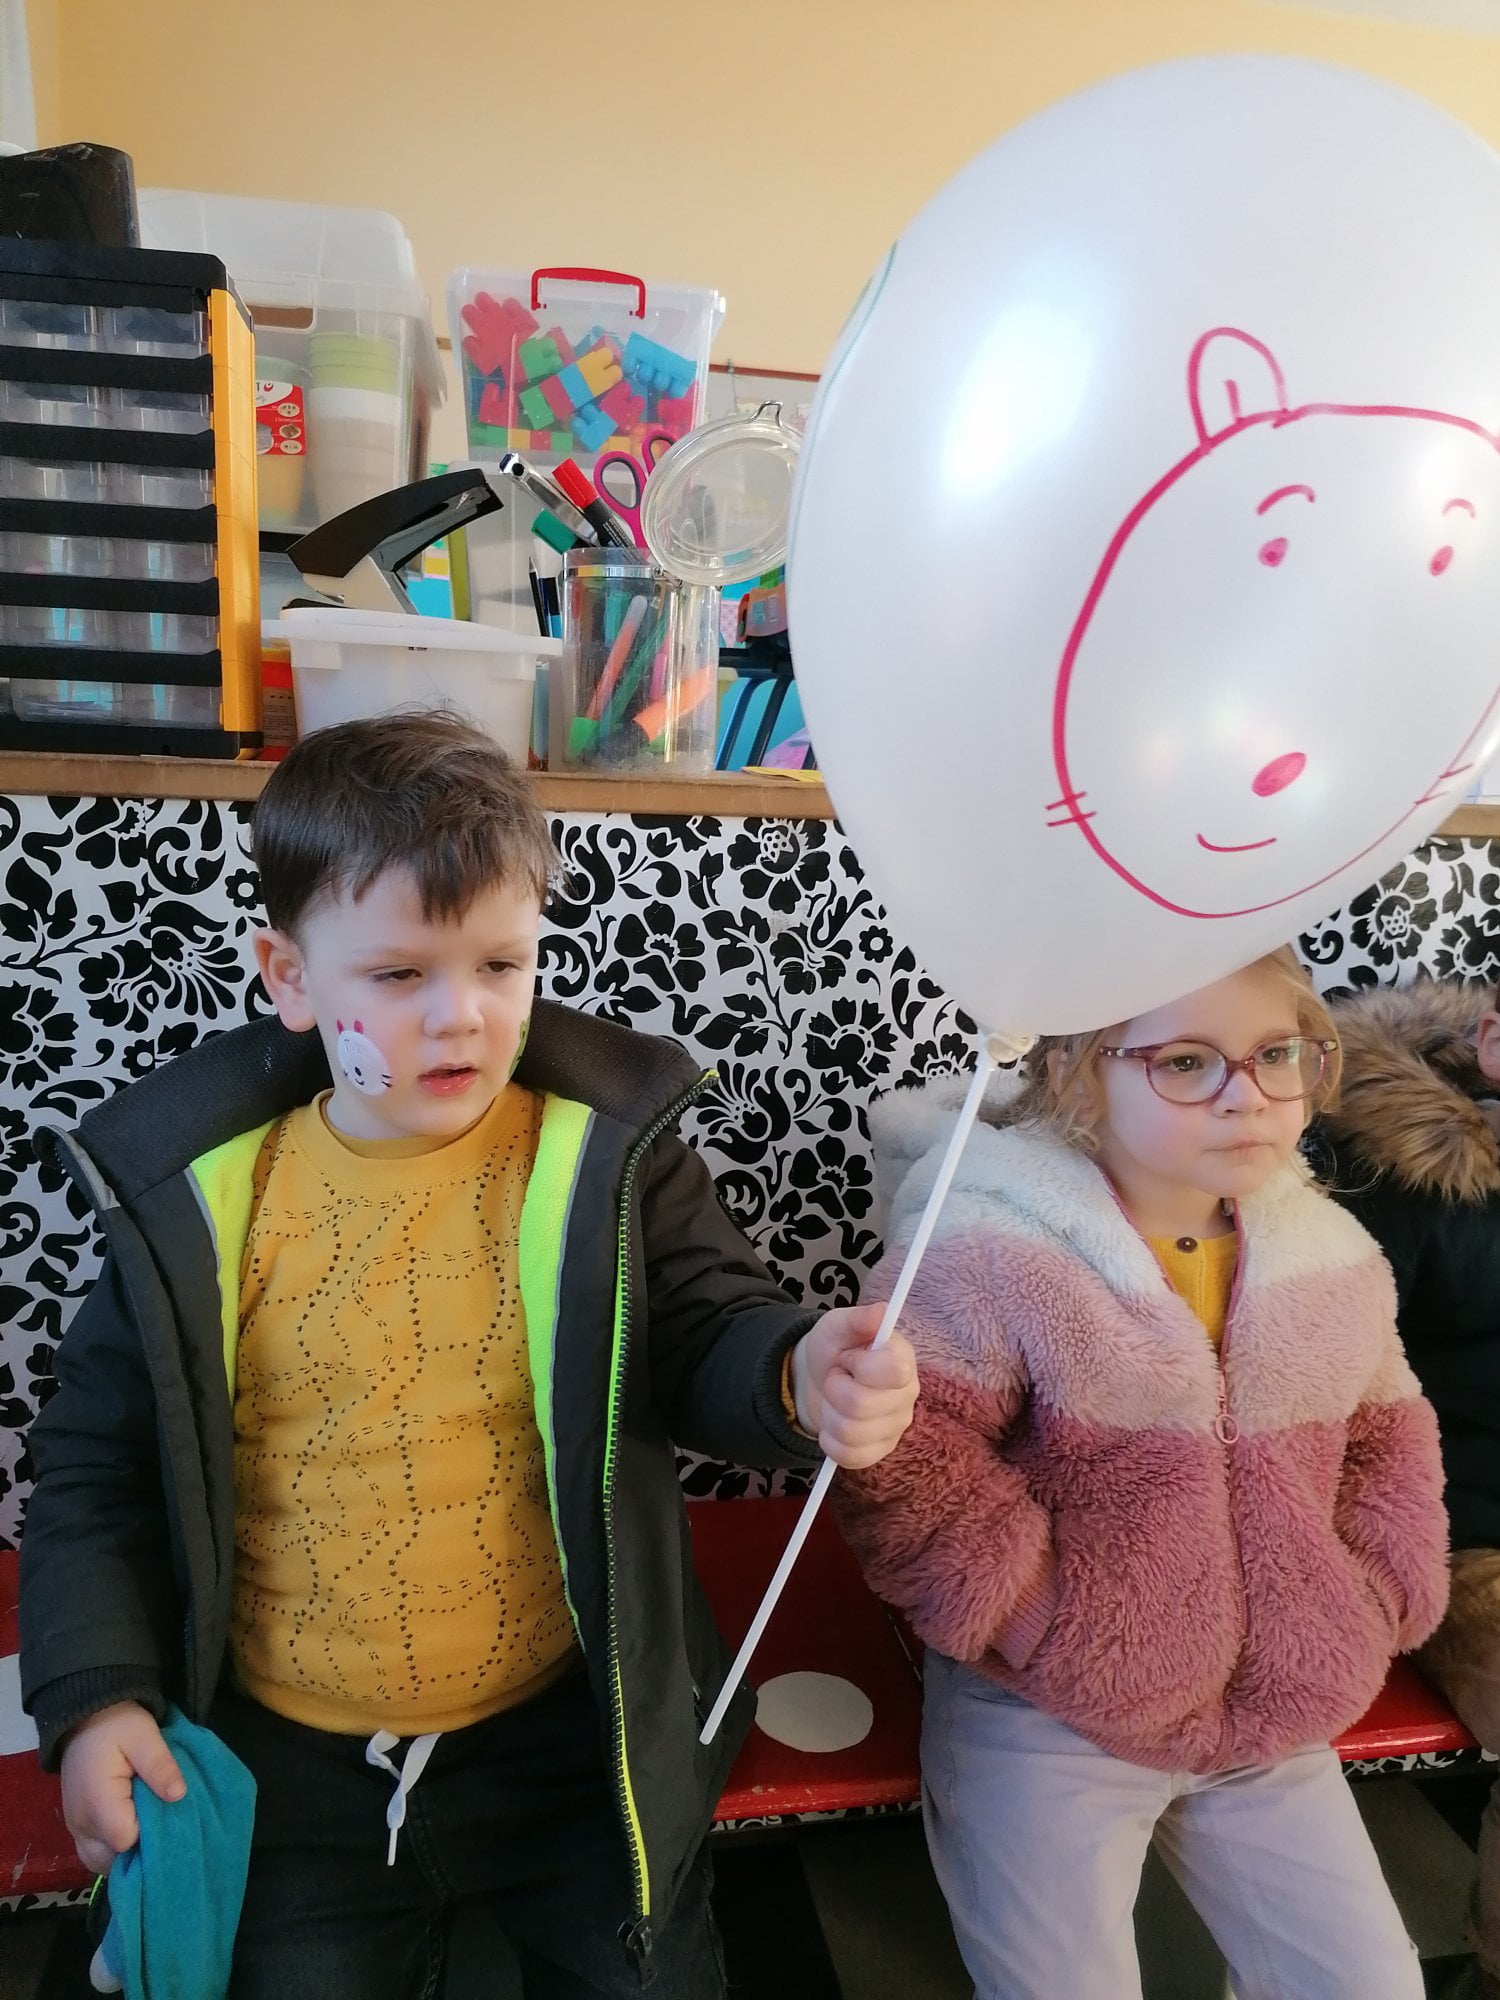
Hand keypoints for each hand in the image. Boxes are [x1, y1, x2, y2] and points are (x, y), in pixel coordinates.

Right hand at [59, 1702, 184, 1875]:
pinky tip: (135, 1831)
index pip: (126, 1840)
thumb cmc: (117, 1724)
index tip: (168, 1816)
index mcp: (98, 1803)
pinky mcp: (77, 1826)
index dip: (150, 1834)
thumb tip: (178, 1795)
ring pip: (101, 1861)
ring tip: (149, 1829)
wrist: (86, 1717)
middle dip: (139, 1850)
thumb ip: (159, 1766)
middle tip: (162, 1825)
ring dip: (125, 1853)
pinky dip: (113, 1850)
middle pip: (111, 1859)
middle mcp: (81, 1823)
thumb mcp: (144, 1735)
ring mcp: (75, 1828)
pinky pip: (94, 1853)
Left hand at [791, 1304, 917, 1469]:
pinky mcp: (881, 1451)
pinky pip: (850, 1457)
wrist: (818, 1379)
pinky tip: (833, 1424)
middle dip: (835, 1389)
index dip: (860, 1366)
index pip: (894, 1371)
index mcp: (902, 1359)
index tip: (849, 1358)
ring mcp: (895, 1426)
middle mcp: (907, 1395)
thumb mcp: (839, 1325)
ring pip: (851, 1433)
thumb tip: (882, 1310)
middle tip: (837, 1378)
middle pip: (861, 1405)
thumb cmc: (835, 1348)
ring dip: (830, 1414)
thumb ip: (859, 1319)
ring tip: (835, 1399)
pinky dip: (831, 1441)